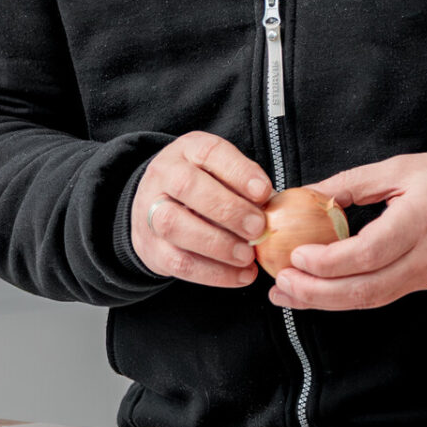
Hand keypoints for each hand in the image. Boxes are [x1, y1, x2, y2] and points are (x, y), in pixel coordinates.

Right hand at [130, 132, 272, 286]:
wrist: (157, 208)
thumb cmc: (206, 187)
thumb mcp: (223, 173)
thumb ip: (246, 185)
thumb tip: (277, 207)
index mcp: (187, 150)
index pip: (209, 152)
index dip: (238, 172)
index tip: (264, 192)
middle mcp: (163, 176)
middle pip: (187, 186)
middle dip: (228, 209)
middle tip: (258, 228)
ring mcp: (149, 211)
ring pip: (175, 225)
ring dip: (217, 244)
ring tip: (248, 256)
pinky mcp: (151, 248)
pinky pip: (178, 262)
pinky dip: (213, 273)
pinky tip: (240, 275)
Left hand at [267, 153, 426, 310]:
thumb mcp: (396, 169)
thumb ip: (349, 184)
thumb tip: (304, 195)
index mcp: (420, 219)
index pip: (371, 252)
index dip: (330, 261)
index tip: (297, 255)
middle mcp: (426, 255)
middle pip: (368, 288)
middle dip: (319, 292)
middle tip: (282, 284)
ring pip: (372, 300)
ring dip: (326, 301)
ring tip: (289, 294)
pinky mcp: (425, 285)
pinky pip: (380, 297)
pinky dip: (345, 298)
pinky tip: (318, 293)